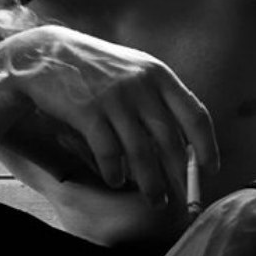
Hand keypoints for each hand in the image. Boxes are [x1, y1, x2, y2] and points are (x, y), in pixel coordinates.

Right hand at [1, 25, 219, 204]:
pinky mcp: (88, 111)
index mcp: (159, 75)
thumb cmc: (94, 68)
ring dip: (151, 183)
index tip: (210, 170)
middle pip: (171, 141)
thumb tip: (183, 140)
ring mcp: (115, 98)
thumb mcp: (134, 70)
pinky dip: (115, 172)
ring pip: (142, 153)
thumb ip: (157, 98)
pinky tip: (116, 181)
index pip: (195, 115)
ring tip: (156, 201)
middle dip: (180, 176)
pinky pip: (109, 152)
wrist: (45, 54)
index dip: (207, 147)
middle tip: (182, 198)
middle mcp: (141, 85)